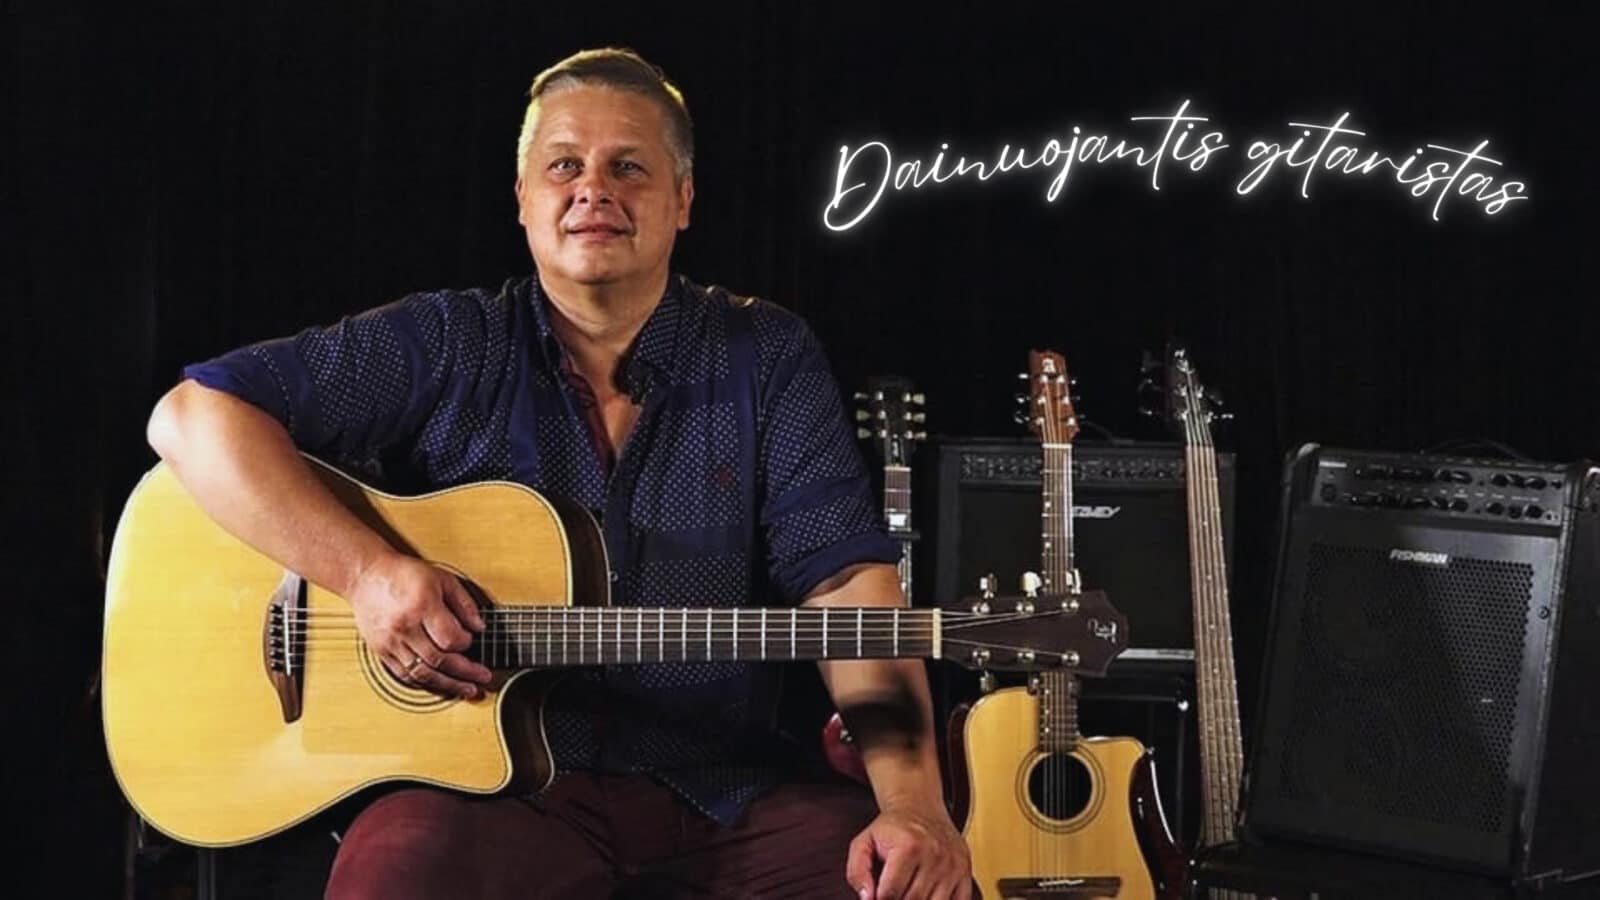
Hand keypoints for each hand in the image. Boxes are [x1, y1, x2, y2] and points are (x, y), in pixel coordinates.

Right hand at [346, 552, 491, 698]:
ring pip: (422, 673)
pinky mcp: (381, 651)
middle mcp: (404, 627)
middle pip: (439, 660)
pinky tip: (440, 684)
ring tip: (466, 689)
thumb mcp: (442, 579)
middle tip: (482, 678)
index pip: (450, 638)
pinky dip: (424, 682)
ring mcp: (391, 641)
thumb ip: (464, 603)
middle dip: (465, 673)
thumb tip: (480, 627)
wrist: (366, 577)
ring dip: (448, 685)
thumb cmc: (404, 575)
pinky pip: (405, 675)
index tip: (471, 640)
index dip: (467, 643)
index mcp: (422, 606)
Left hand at [846, 801, 971, 899]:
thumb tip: (867, 898)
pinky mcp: (965, 872)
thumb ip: (857, 870)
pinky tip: (927, 896)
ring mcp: (953, 865)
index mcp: (909, 846)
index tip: (877, 896)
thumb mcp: (864, 842)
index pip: (891, 893)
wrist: (921, 808)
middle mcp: (935, 855)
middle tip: (892, 893)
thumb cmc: (892, 828)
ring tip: (907, 893)